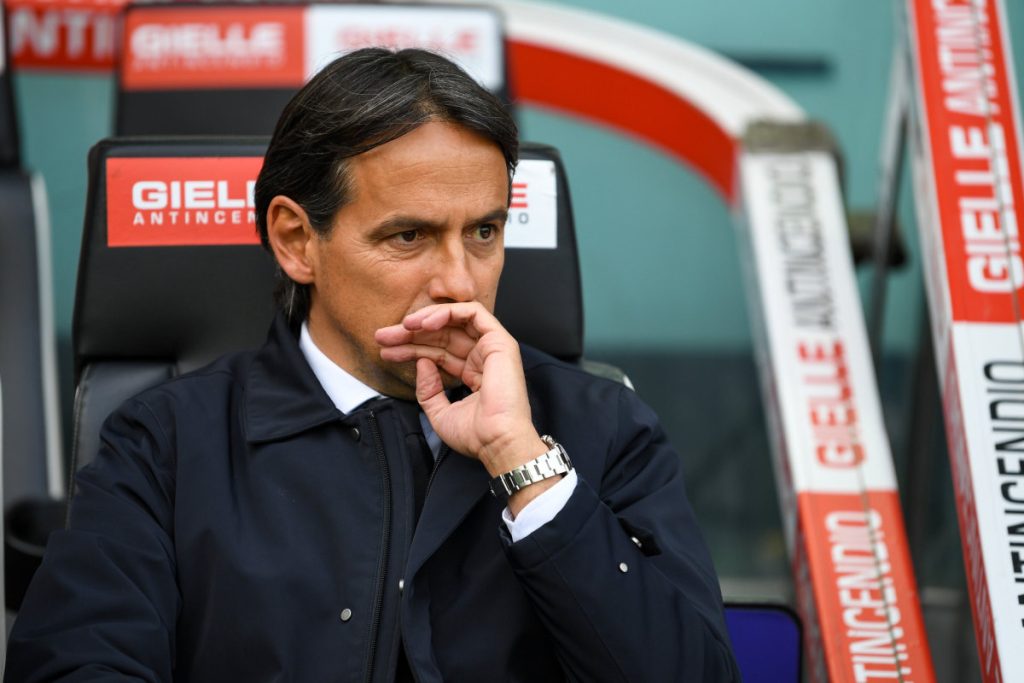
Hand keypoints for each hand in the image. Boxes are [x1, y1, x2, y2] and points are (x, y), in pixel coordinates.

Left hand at [375, 302, 546, 479]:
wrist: (496, 441)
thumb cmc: (476, 434)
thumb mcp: (439, 413)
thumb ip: (428, 389)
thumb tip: (422, 362)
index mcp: (472, 374)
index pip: (437, 353)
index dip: (411, 349)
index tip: (387, 352)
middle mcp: (482, 358)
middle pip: (442, 335)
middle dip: (411, 334)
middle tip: (383, 337)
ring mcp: (492, 348)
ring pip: (455, 320)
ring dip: (426, 319)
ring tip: (402, 327)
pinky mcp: (499, 340)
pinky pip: (473, 313)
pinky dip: (448, 313)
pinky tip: (424, 324)